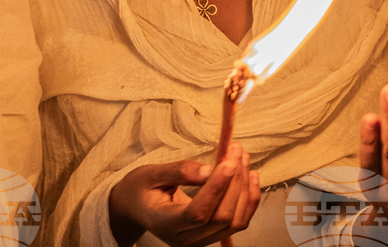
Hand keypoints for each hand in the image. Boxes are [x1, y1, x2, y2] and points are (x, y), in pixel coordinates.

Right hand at [108, 144, 261, 246]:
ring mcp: (200, 241)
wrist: (136, 207)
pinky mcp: (211, 235)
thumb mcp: (151, 175)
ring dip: (245, 187)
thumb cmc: (141, 189)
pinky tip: (251, 176)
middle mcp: (184, 239)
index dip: (217, 188)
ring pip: (235, 221)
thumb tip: (208, 170)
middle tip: (236, 149)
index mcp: (165, 224)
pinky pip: (239, 222)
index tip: (229, 161)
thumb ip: (179, 172)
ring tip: (243, 157)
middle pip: (221, 217)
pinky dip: (250, 199)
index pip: (198, 213)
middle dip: (234, 181)